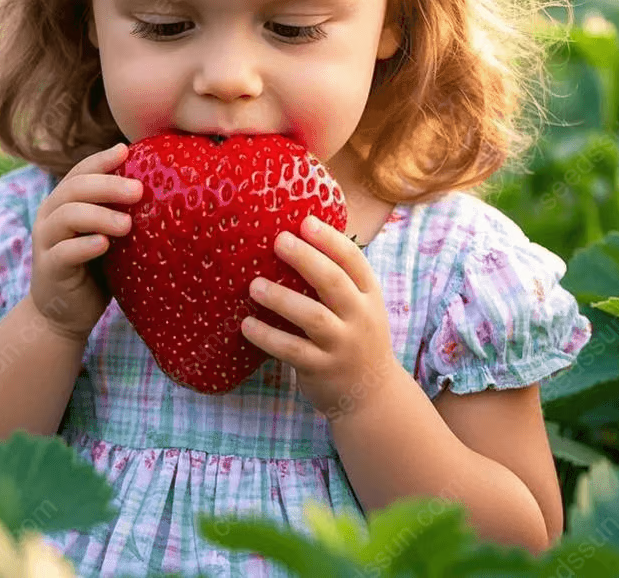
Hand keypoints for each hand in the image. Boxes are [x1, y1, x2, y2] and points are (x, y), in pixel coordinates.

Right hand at [29, 143, 143, 343]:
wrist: (64, 314)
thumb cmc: (95, 268)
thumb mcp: (108, 234)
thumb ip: (120, 211)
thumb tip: (160, 186)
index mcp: (64, 202)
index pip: (80, 172)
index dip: (101, 160)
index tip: (126, 151)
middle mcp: (50, 216)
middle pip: (74, 189)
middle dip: (107, 185)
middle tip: (138, 190)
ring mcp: (46, 242)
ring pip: (67, 216)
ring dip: (99, 215)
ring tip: (127, 224)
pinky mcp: (48, 269)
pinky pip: (64, 253)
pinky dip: (84, 246)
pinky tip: (104, 245)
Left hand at [241, 215, 399, 419]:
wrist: (371, 395)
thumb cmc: (355, 336)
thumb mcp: (359, 305)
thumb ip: (337, 278)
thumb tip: (295, 235)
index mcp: (368, 295)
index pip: (354, 261)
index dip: (330, 240)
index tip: (305, 222)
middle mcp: (360, 318)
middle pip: (333, 282)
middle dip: (306, 259)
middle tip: (278, 241)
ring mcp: (342, 345)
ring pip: (313, 317)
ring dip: (281, 298)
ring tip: (254, 285)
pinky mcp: (322, 369)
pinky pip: (292, 350)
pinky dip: (268, 336)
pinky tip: (247, 325)